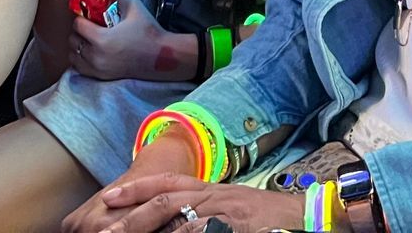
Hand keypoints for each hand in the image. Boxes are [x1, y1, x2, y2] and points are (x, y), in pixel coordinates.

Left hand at [67, 175, 302, 232]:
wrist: (305, 217)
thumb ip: (204, 210)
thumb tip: (175, 221)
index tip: (109, 197)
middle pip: (165, 201)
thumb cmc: (267, 217)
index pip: (167, 182)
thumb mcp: (231, 206)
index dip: (138, 188)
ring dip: (150, 232)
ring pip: (179, 221)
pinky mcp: (235, 228)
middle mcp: (214, 195)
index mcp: (211, 188)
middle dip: (132, 215)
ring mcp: (225, 213)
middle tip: (106, 230)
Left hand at [68, 0, 189, 82]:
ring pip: (73, 55)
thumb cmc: (148, 32)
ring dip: (78, 45)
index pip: (77, 25)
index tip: (89, 14)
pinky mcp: (101, 77)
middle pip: (73, 40)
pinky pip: (79, 67)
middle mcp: (96, 57)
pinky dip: (81, 58)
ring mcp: (97, 69)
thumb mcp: (133, 7)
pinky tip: (92, 51)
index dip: (82, 16)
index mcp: (102, 39)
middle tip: (90, 25)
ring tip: (90, 38)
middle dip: (79, 30)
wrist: (162, 58)